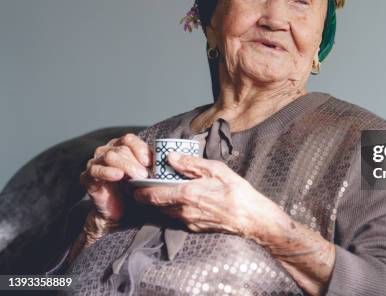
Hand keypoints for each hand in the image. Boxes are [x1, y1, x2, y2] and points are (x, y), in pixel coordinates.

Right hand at [80, 133, 152, 224]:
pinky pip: (95, 170)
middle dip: (135, 161)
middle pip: (121, 148)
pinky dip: (108, 172)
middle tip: (145, 175)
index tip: (150, 162)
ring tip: (137, 177)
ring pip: (110, 156)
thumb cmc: (134, 191)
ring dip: (126, 166)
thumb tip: (165, 157)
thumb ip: (150, 165)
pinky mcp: (87, 177)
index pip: (129, 139)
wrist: (119, 213)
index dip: (140, 148)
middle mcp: (106, 152)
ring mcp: (95, 163)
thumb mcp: (145, 175)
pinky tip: (118, 176)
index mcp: (120, 147)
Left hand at [132, 152, 278, 239]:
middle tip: (144, 185)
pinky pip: (177, 218)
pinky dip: (173, 209)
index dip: (139, 190)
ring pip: (165, 212)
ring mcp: (188, 222)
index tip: (134, 183)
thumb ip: (191, 164)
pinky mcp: (195, 228)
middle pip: (155, 205)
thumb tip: (171, 157)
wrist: (250, 218)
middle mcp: (183, 210)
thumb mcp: (216, 169)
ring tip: (163, 190)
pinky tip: (181, 200)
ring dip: (161, 202)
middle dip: (147, 196)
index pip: (153, 194)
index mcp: (186, 194)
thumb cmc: (236, 192)